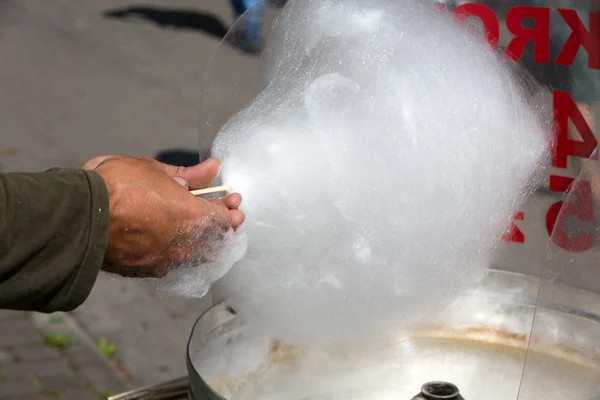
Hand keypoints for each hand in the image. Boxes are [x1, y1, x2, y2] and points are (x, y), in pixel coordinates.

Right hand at [81, 155, 244, 277]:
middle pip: (216, 239)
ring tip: (197, 225)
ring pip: (195, 254)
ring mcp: (166, 262)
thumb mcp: (155, 170)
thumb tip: (214, 167)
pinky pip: (171, 262)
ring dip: (202, 240)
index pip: (226, 218)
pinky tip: (172, 239)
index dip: (230, 208)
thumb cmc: (118, 186)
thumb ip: (190, 174)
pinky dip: (177, 251)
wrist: (79, 217)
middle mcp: (186, 246)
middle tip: (223, 212)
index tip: (231, 199)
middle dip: (223, 225)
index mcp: (194, 218)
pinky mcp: (146, 272)